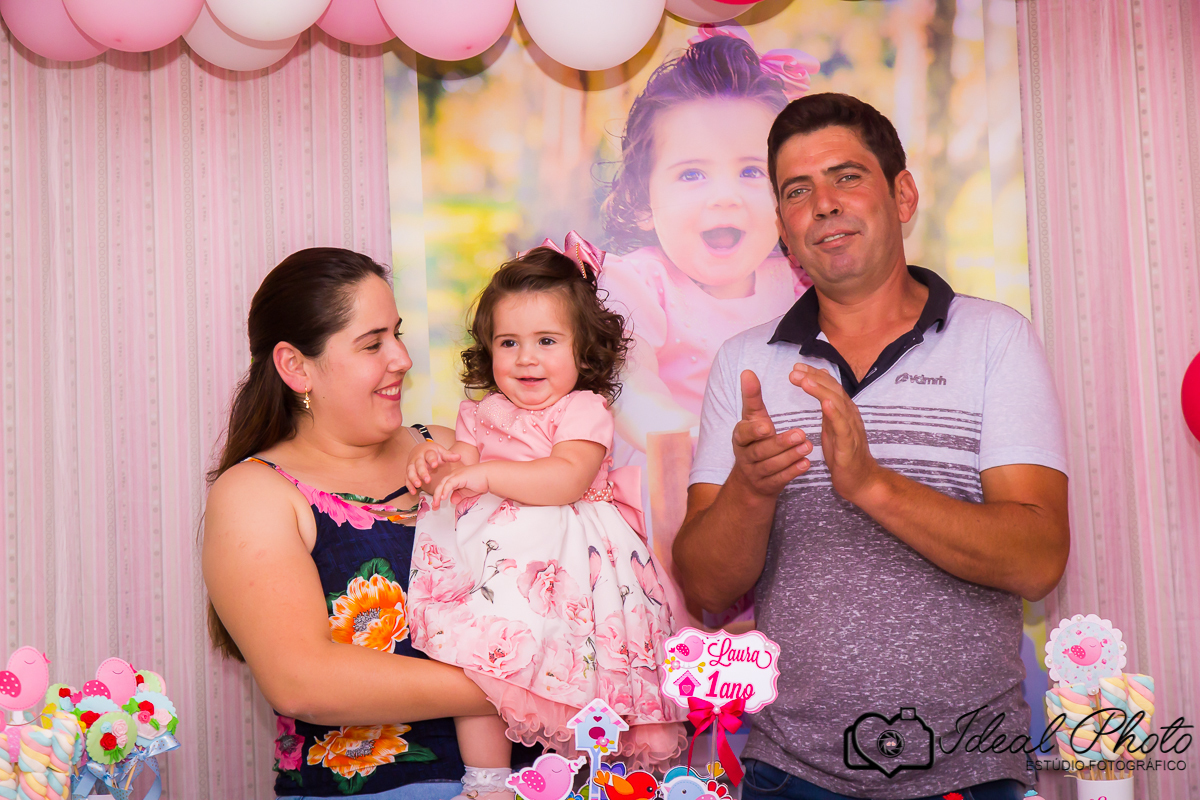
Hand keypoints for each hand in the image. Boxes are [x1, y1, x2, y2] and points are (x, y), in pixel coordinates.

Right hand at [406, 441, 460, 492]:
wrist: (419, 449)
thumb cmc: (432, 452)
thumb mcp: (441, 452)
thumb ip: (449, 456)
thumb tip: (458, 457)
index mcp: (427, 452)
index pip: (429, 456)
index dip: (432, 460)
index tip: (435, 465)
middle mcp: (418, 458)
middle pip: (419, 465)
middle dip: (422, 472)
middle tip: (428, 480)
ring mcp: (412, 465)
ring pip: (410, 471)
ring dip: (413, 478)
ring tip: (418, 485)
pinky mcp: (408, 471)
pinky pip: (407, 478)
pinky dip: (409, 485)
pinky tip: (413, 491)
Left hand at [432, 464, 489, 508]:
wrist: (490, 475)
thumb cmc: (482, 481)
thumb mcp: (468, 492)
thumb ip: (459, 495)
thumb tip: (452, 501)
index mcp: (455, 478)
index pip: (443, 487)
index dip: (438, 496)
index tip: (436, 506)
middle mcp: (453, 475)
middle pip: (440, 485)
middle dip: (436, 497)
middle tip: (434, 507)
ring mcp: (456, 474)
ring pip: (442, 484)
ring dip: (438, 495)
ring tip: (436, 504)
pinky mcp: (459, 476)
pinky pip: (449, 484)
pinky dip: (445, 491)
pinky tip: (443, 498)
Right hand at [730, 370, 811, 497]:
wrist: (750, 480)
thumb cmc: (755, 440)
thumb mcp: (751, 419)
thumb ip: (751, 397)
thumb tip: (747, 371)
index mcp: (740, 438)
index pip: (744, 434)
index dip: (755, 431)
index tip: (768, 426)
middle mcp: (745, 456)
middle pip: (761, 451)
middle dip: (781, 443)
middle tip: (800, 433)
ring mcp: (756, 473)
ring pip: (772, 466)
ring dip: (791, 456)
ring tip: (808, 446)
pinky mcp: (768, 486)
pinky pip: (780, 480)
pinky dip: (793, 472)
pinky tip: (806, 464)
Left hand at [790, 363, 882, 504]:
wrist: (861, 481)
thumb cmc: (844, 454)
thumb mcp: (832, 427)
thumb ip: (827, 408)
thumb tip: (819, 388)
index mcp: (844, 411)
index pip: (830, 386)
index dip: (814, 375)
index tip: (797, 367)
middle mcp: (850, 415)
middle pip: (833, 390)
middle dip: (814, 378)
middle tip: (795, 370)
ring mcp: (851, 429)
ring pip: (837, 404)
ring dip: (821, 391)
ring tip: (805, 381)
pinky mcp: (849, 445)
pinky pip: (842, 426)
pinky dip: (834, 413)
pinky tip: (825, 404)